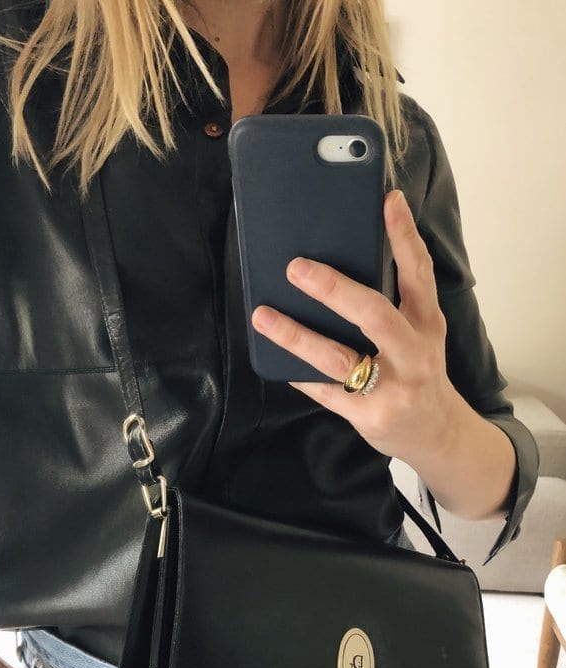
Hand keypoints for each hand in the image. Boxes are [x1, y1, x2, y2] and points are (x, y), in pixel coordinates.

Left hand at [250, 189, 462, 466]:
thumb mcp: (421, 334)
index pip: (418, 273)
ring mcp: (393, 389)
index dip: (403, 236)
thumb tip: (339, 261)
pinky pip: (326, 392)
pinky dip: (299, 374)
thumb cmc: (418, 372)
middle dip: (334, 288)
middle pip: (375, 315)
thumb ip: (394, 302)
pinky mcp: (370, 417)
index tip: (387, 200)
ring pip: (339, 358)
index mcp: (428, 323)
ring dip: (296, 336)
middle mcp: (415, 354)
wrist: (437, 434)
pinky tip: (275, 359)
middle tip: (296, 267)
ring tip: (264, 315)